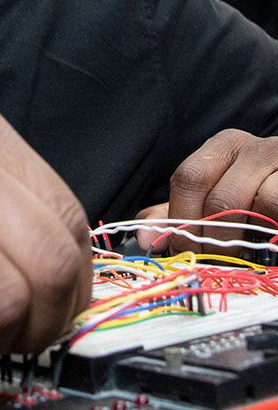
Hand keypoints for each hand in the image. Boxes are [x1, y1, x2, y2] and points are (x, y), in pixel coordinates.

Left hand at [136, 129, 277, 254]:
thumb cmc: (261, 196)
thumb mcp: (218, 197)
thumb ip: (180, 214)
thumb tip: (144, 237)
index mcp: (224, 147)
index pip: (188, 178)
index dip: (182, 221)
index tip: (183, 251)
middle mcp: (255, 147)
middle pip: (219, 198)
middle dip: (213, 241)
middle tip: (214, 262)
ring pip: (258, 207)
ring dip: (248, 241)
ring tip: (247, 253)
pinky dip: (273, 234)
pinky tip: (269, 240)